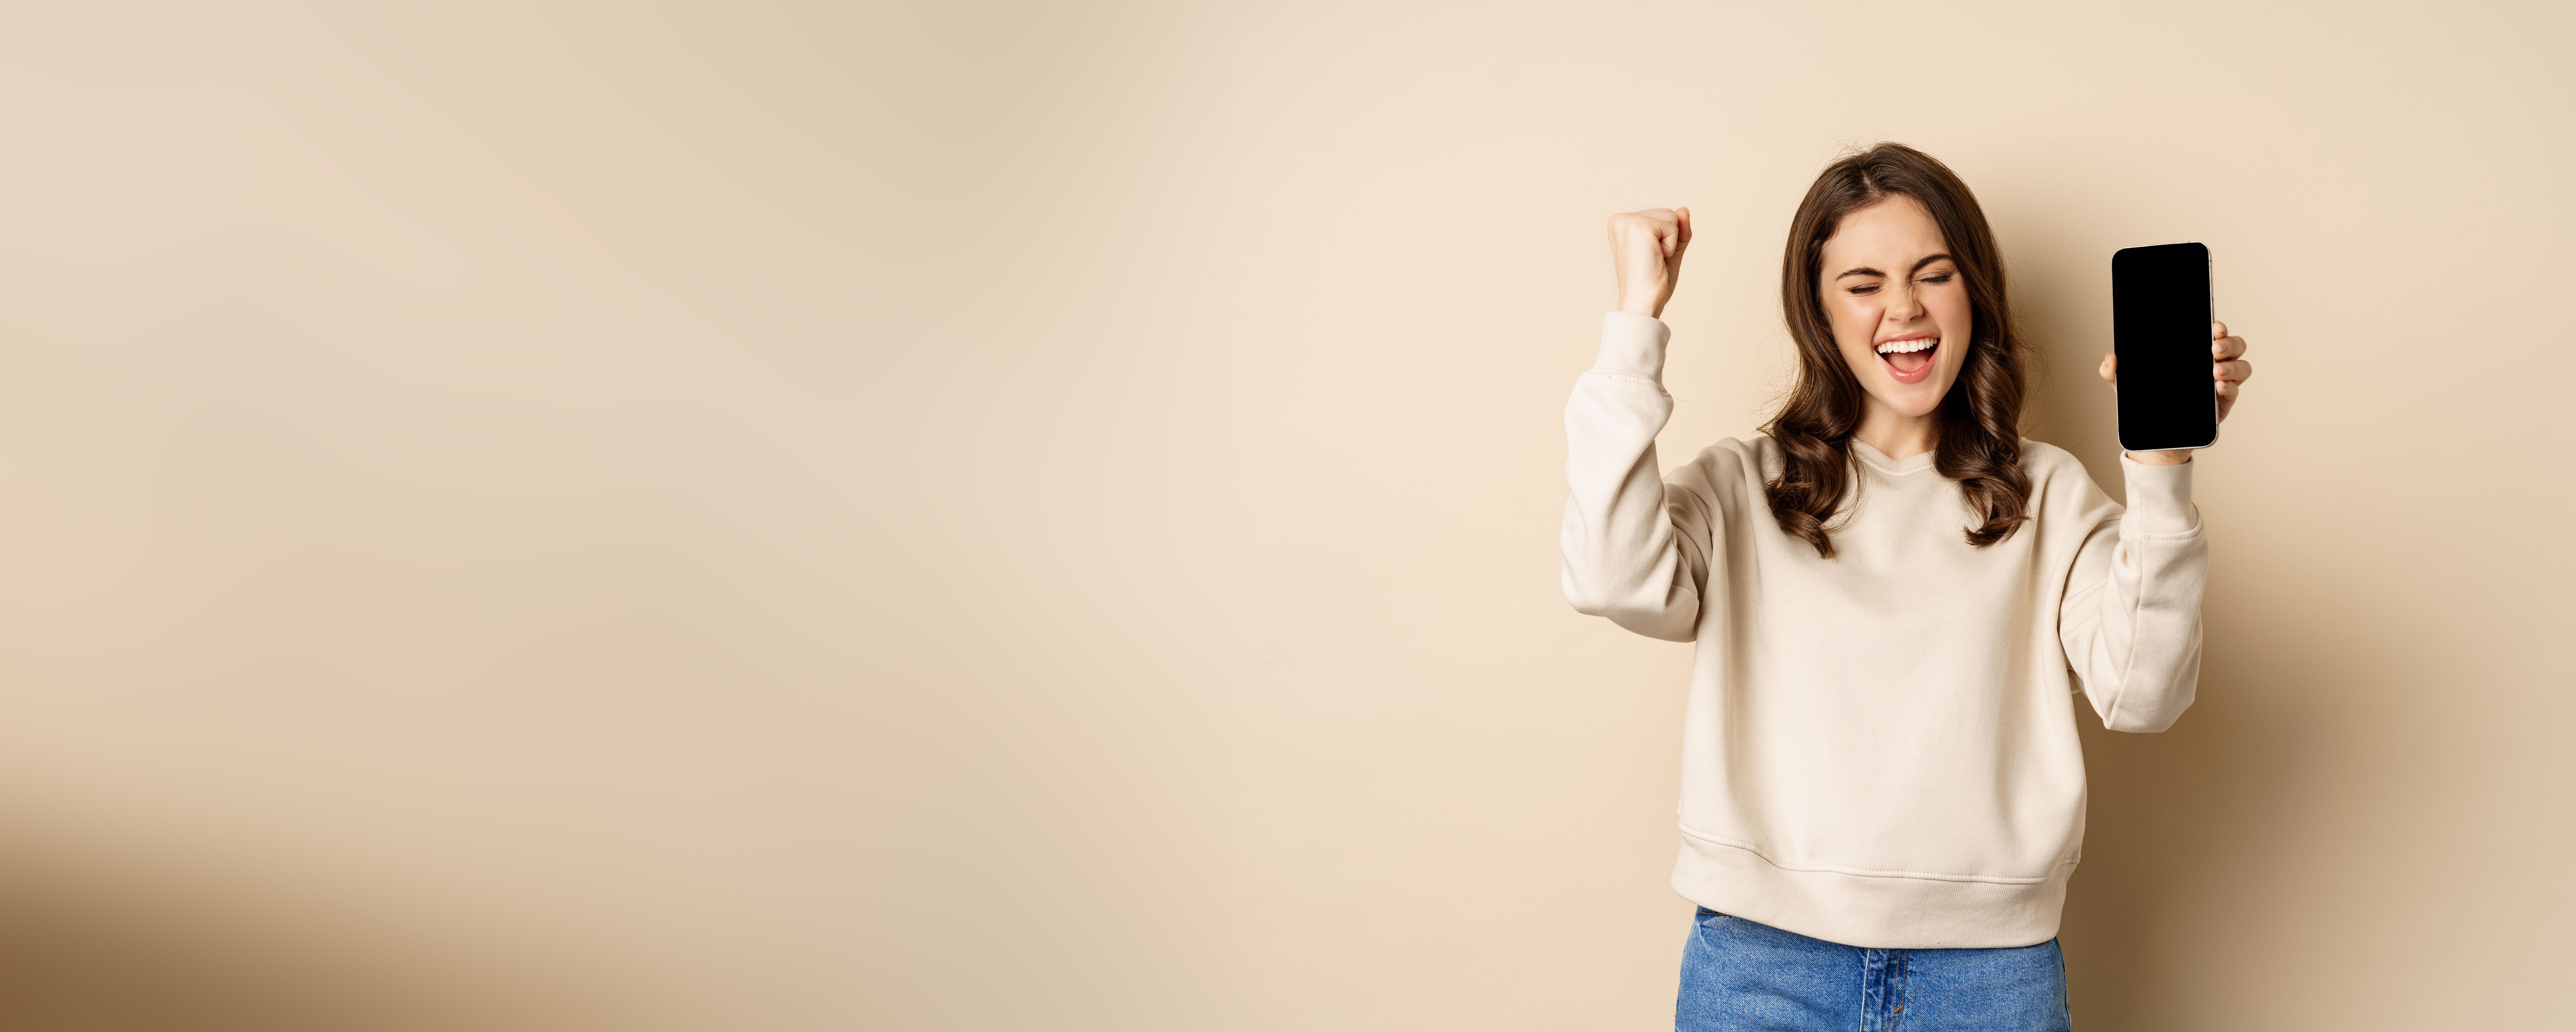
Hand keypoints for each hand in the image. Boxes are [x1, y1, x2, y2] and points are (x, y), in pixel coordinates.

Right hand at [1608, 207, 1690, 318]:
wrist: (1642, 302)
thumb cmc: (1651, 282)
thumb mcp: (1668, 251)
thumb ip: (1677, 230)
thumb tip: (1684, 209)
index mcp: (1621, 225)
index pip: (1660, 217)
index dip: (1665, 239)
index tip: (1648, 258)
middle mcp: (1620, 219)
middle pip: (1667, 214)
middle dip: (1668, 239)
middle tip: (1651, 260)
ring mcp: (1627, 221)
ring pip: (1672, 217)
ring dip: (1670, 243)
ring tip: (1652, 259)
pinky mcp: (1638, 226)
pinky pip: (1673, 227)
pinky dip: (1671, 246)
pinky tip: (1655, 258)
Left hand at [2098, 321, 2252, 464]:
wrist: (2152, 438)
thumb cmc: (2145, 404)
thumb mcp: (2125, 387)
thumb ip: (2113, 371)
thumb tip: (2110, 357)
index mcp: (2192, 354)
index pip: (2212, 333)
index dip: (2218, 327)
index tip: (2213, 326)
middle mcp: (2210, 364)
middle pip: (2234, 346)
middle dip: (2229, 343)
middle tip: (2214, 348)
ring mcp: (2219, 384)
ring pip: (2242, 367)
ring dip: (2232, 366)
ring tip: (2215, 372)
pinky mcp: (2222, 404)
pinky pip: (2234, 392)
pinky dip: (2230, 387)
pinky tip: (2218, 388)